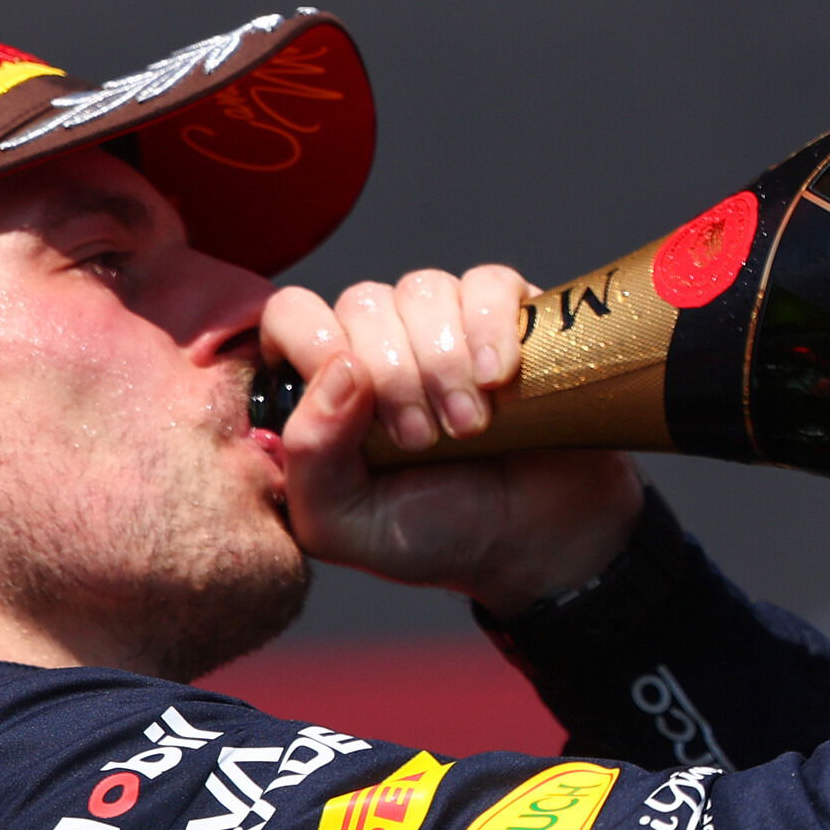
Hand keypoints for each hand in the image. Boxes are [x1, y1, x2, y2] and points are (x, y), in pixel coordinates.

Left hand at [265, 265, 644, 616]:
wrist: (536, 545)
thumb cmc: (436, 535)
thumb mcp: (346, 525)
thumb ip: (308, 457)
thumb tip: (339, 368)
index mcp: (327, 385)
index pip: (293, 314)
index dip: (316, 345)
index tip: (362, 408)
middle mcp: (380, 342)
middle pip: (363, 302)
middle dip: (395, 376)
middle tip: (424, 441)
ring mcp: (444, 324)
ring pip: (423, 289)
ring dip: (444, 362)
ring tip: (469, 427)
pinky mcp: (507, 317)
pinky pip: (488, 285)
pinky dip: (491, 328)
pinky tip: (500, 378)